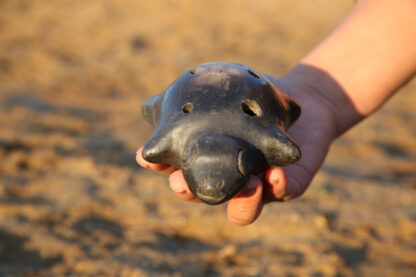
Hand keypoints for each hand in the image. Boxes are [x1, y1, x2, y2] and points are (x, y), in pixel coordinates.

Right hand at [136, 71, 338, 225]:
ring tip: (242, 184)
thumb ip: (189, 101)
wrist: (302, 97)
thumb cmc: (253, 99)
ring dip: (239, 203)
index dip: (160, 168)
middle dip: (190, 192)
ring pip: (243, 211)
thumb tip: (150, 108)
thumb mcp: (220, 95)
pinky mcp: (291, 184)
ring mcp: (260, 186)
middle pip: (206, 196)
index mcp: (209, 160)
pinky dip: (278, 187)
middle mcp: (230, 179)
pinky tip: (275, 175)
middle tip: (179, 182)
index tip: (146, 158)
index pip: (179, 169)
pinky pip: (285, 193)